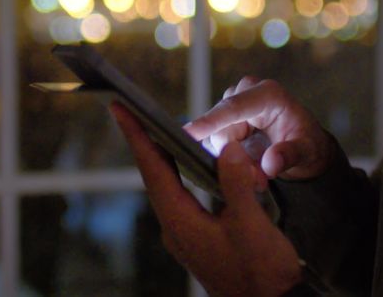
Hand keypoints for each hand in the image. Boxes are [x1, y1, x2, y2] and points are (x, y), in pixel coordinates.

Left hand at [110, 102, 302, 296]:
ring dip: (164, 158)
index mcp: (181, 223)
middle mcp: (177, 228)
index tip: (120, 110)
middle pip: (156, 176)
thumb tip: (227, 149)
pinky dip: (183, 175)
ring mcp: (187, 235)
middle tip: (132, 110)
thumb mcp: (252, 225)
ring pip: (170, 187)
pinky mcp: (200, 239)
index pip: (153, 170)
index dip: (137, 137)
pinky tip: (191, 164)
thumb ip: (237, 185)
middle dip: (145, 142)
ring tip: (156, 129)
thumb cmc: (262, 272)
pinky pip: (185, 198)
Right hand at [185, 77, 336, 180]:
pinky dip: (228, 161)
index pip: (233, 108)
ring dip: (232, 162)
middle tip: (258, 180)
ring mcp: (231, 105)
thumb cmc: (306, 144)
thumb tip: (270, 164)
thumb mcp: (307, 152)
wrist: (301, 146)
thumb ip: (290, 155)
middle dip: (233, 159)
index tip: (189, 133)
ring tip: (259, 176)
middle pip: (221, 129)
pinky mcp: (222, 120)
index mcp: (267, 94)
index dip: (210, 121)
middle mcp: (245, 93)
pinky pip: (213, 144)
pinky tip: (248, 168)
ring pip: (215, 139)